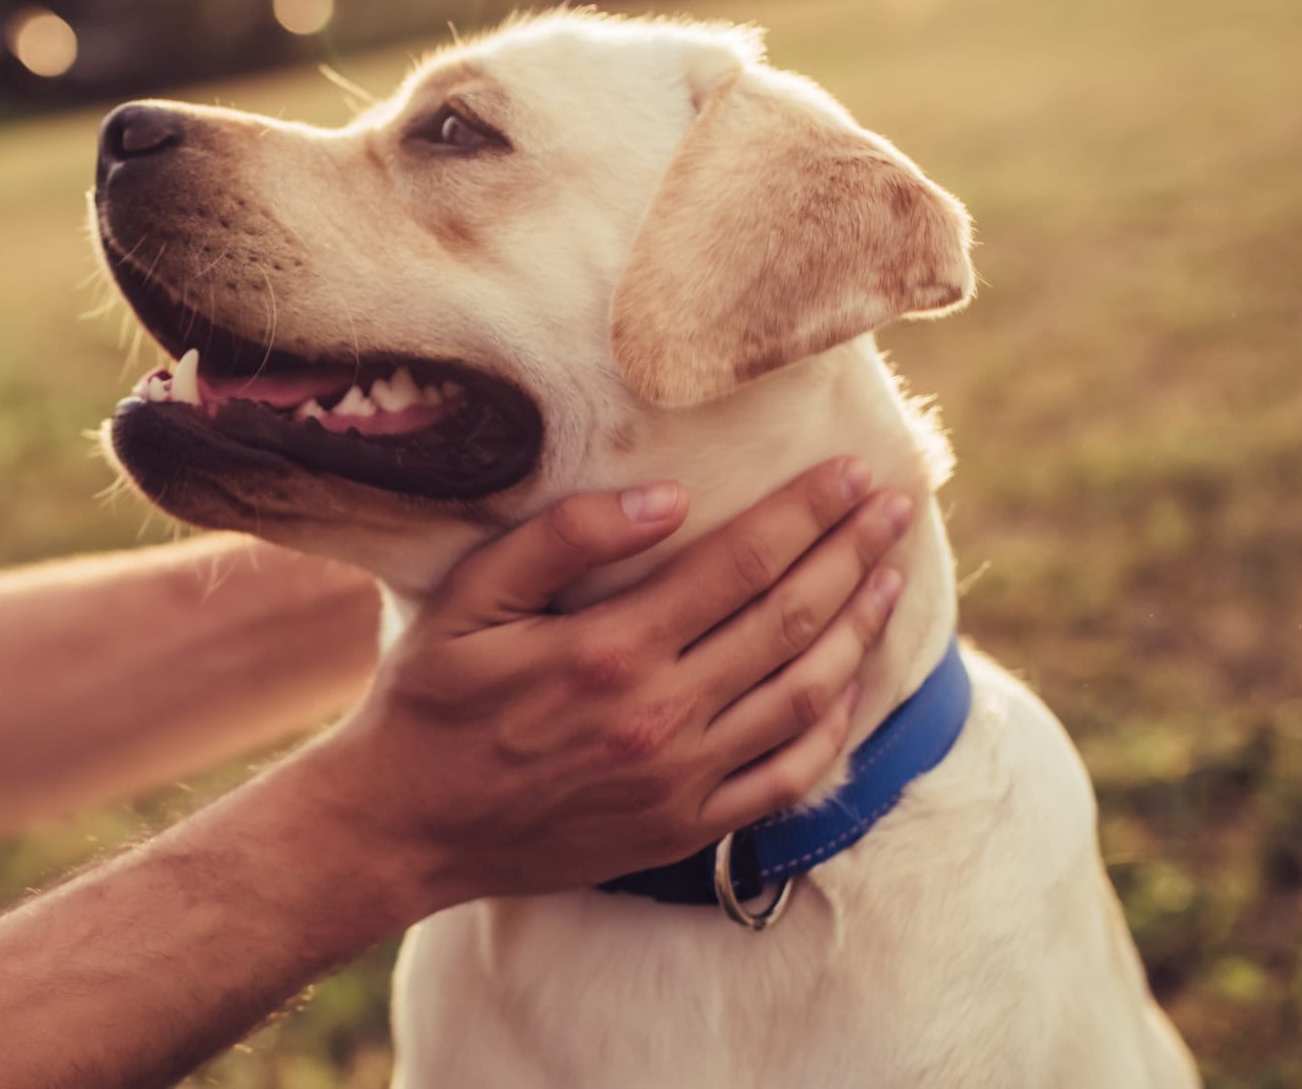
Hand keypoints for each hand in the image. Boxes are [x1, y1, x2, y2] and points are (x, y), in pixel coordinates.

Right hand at [291, 457, 915, 916]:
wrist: (405, 827)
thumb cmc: (429, 701)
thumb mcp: (468, 600)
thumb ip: (561, 539)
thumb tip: (667, 497)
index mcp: (609, 650)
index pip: (741, 564)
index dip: (806, 513)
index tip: (853, 472)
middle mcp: (659, 717)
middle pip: (789, 620)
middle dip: (852, 555)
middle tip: (896, 506)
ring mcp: (680, 780)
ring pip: (804, 694)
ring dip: (859, 629)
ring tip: (890, 576)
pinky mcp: (684, 828)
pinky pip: (787, 776)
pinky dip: (834, 725)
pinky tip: (852, 681)